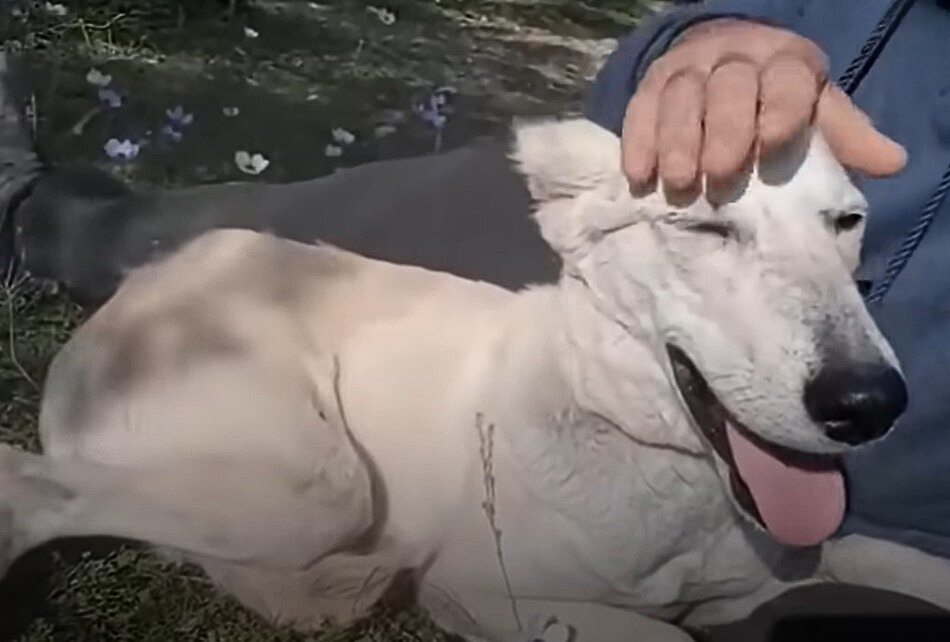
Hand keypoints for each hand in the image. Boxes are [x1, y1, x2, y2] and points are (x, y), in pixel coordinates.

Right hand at [621, 19, 906, 193]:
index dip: (781, 111)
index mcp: (786, 62)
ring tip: (679, 185)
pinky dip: (638, 142)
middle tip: (721, 178)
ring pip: (681, 96)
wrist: (720, 61)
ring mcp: (690, 68)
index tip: (771, 149)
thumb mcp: (814, 109)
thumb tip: (891, 162)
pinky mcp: (652, 83)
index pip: (787, 80)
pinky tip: (639, 176)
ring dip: (677, 142)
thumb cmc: (775, 101)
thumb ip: (843, 136)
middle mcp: (736, 56)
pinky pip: (640, 108)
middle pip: (729, 87)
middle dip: (725, 133)